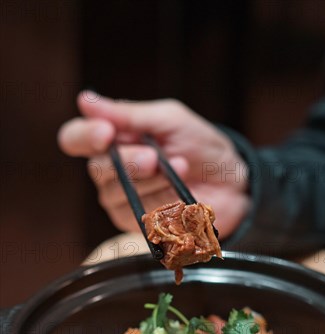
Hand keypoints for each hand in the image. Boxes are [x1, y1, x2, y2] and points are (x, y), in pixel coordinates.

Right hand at [58, 92, 250, 238]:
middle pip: (97, 169)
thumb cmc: (201, 147)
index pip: (76, 138)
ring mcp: (123, 199)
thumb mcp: (170, 120)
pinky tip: (180, 193)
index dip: (84, 136)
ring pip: (116, 194)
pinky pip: (136, 214)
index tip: (107, 133)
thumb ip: (129, 114)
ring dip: (150, 181)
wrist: (233, 182)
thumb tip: (85, 101)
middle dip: (129, 162)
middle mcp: (112, 171)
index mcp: (114, 140)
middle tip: (156, 157)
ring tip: (180, 169)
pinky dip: (161, 200)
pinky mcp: (138, 224)